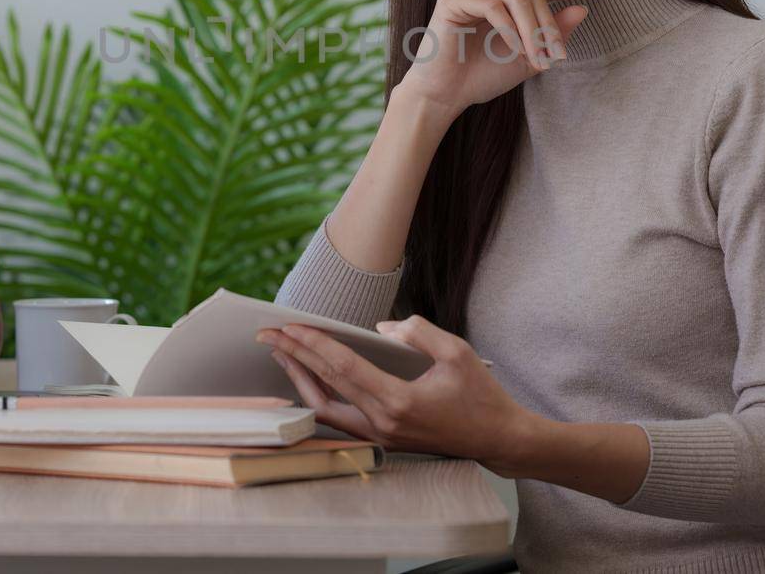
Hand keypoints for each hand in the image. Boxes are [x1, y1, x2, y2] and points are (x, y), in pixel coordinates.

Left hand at [255, 315, 535, 476]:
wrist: (496, 438)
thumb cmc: (481, 395)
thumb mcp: (457, 352)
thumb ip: (418, 332)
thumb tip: (382, 329)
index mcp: (399, 402)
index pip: (345, 369)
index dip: (315, 345)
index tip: (291, 326)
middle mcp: (383, 423)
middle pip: (327, 386)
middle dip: (295, 356)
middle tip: (268, 333)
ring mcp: (380, 435)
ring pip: (325, 408)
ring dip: (300, 378)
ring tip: (281, 353)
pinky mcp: (382, 438)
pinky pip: (339, 418)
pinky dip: (318, 397)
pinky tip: (307, 379)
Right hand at [396, 0, 606, 115]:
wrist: (444, 95)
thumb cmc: (480, 77)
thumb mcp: (527, 57)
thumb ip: (552, 34)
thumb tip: (583, 9)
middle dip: (549, 25)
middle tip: (557, 56)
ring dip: (533, 31)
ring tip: (538, 59)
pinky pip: (493, 6)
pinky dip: (510, 30)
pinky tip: (515, 50)